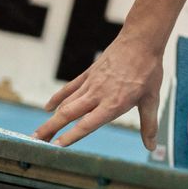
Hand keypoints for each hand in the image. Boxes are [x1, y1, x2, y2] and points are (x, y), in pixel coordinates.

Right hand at [34, 30, 164, 149]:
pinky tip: (48, 108)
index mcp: (113, 104)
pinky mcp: (88, 73)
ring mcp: (90, 83)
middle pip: (68, 115)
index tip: (55, 147)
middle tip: (35, 144)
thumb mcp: (152, 99)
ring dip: (51, 119)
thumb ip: (149, 125)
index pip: (86, 124)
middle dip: (50, 130)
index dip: (70, 136)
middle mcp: (97, 95)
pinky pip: (69, 88)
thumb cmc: (149, 71)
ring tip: (38, 133)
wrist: (141, 40)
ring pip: (66, 103)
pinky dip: (57, 98)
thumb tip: (151, 147)